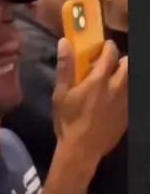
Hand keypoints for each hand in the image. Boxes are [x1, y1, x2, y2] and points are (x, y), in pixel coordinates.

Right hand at [53, 39, 127, 164]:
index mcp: (99, 80)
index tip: (102, 49)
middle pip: (129, 63)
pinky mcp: (128, 115)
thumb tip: (65, 42)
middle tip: (109, 67)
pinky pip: (131, 98)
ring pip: (132, 80)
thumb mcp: (61, 95)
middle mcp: (117, 87)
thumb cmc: (68, 123)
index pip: (110, 52)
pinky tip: (114, 103)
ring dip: (124, 77)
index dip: (107, 47)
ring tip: (113, 84)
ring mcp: (125, 102)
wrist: (82, 151)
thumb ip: (65, 67)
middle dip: (121, 61)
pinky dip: (125, 95)